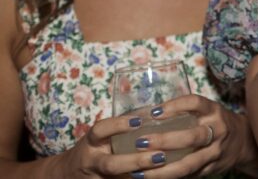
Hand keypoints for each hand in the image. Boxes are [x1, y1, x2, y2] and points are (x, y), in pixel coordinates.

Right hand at [52, 113, 171, 176]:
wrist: (69, 173)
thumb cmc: (94, 148)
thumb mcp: (101, 135)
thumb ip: (122, 127)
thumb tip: (156, 112)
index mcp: (92, 142)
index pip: (100, 131)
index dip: (118, 125)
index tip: (138, 121)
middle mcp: (93, 162)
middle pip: (111, 165)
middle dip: (135, 161)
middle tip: (159, 156)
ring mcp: (98, 178)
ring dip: (141, 176)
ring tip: (161, 168)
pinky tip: (159, 176)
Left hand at [125, 94, 257, 177]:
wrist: (244, 142)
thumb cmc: (216, 123)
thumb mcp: (207, 111)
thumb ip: (185, 112)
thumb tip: (145, 115)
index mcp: (213, 111)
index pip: (195, 103)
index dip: (174, 106)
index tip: (153, 112)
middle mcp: (218, 130)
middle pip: (192, 136)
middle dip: (165, 141)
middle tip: (141, 143)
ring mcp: (215, 152)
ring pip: (189, 164)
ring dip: (163, 169)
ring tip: (140, 172)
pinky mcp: (211, 169)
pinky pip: (189, 176)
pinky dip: (170, 178)